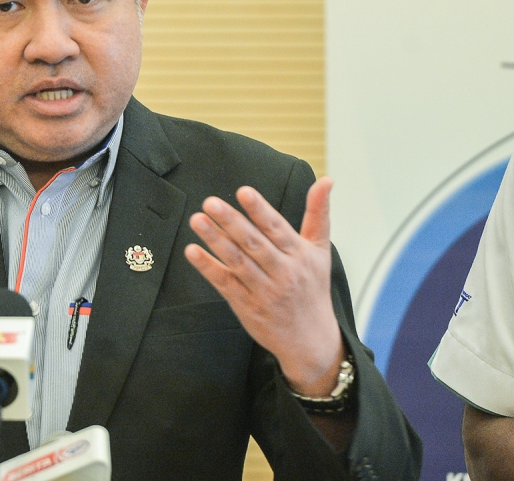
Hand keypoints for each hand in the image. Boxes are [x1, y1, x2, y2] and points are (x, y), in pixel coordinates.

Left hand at [184, 176, 344, 396]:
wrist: (311, 340)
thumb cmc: (313, 288)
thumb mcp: (320, 250)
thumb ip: (318, 213)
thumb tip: (326, 179)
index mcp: (299, 255)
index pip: (277, 228)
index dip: (260, 210)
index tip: (243, 192)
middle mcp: (283, 272)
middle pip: (254, 243)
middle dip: (231, 222)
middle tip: (210, 202)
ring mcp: (264, 291)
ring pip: (237, 262)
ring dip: (215, 241)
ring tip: (197, 220)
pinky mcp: (247, 306)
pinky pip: (225, 284)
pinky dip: (208, 268)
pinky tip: (192, 252)